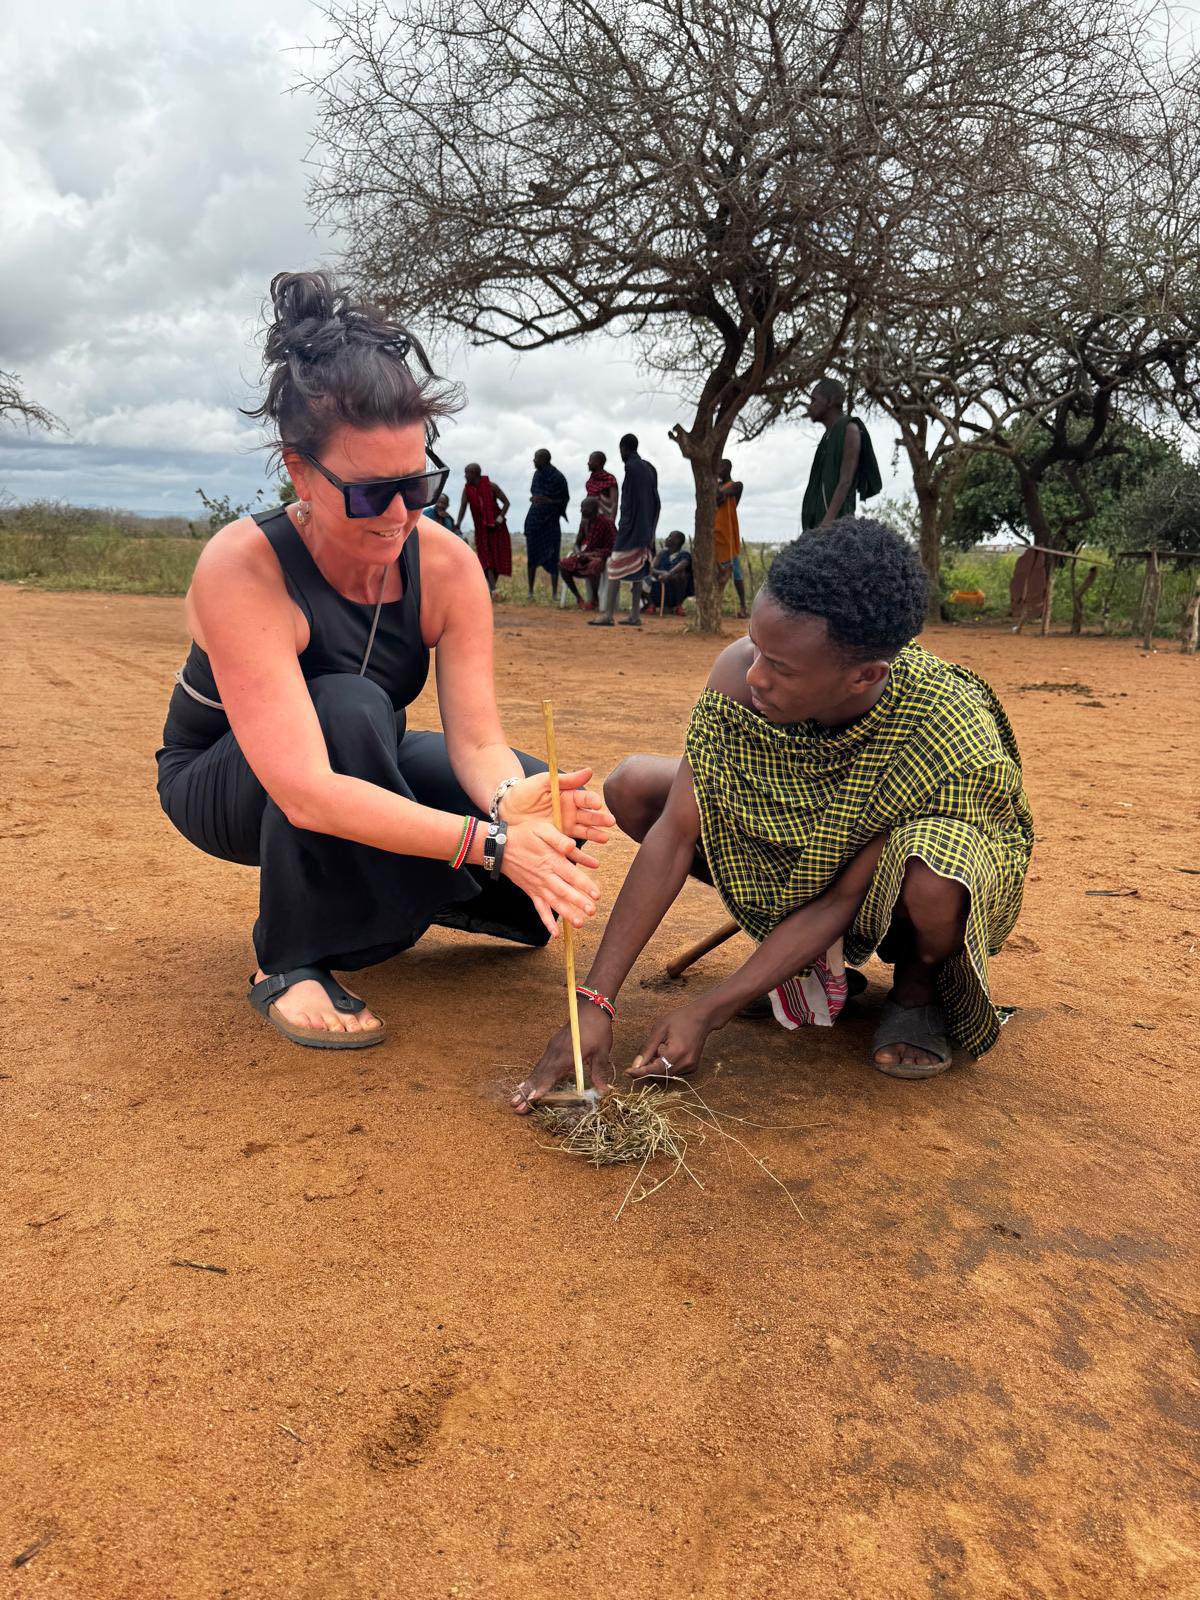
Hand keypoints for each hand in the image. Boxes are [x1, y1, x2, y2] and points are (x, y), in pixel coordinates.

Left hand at [499, 767, 612, 845]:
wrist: (506, 810)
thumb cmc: (524, 792)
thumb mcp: (543, 782)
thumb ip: (565, 779)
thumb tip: (589, 771)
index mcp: (568, 797)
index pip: (584, 798)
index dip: (592, 801)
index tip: (597, 804)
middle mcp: (570, 813)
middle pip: (588, 816)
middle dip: (600, 819)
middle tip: (610, 822)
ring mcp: (565, 828)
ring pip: (584, 832)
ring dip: (595, 835)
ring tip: (605, 839)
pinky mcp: (558, 841)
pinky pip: (571, 849)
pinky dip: (582, 856)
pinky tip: (592, 861)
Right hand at [500, 816, 600, 937]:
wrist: (500, 847)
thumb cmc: (524, 835)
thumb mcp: (541, 829)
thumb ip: (558, 838)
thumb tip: (572, 846)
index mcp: (552, 861)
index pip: (572, 875)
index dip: (585, 885)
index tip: (597, 894)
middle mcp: (546, 877)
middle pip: (565, 892)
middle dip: (579, 902)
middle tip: (592, 911)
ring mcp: (538, 886)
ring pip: (554, 903)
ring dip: (567, 914)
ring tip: (579, 924)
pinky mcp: (531, 892)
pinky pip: (540, 909)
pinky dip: (547, 922)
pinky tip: (555, 934)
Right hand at [512, 1005, 614, 1112]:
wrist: (591, 1007)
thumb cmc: (598, 1029)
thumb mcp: (602, 1052)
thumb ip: (599, 1072)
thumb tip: (603, 1091)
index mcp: (567, 1055)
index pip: (551, 1074)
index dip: (542, 1087)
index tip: (532, 1099)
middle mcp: (556, 1052)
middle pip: (539, 1074)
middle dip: (527, 1092)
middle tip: (515, 1106)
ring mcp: (552, 1048)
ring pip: (537, 1069)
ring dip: (527, 1085)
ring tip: (515, 1099)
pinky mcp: (552, 1046)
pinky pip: (540, 1063)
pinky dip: (533, 1076)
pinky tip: (525, 1084)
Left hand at [629, 1000, 713, 1081]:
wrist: (702, 1017)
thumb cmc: (680, 1019)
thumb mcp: (660, 1029)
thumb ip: (648, 1049)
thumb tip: (636, 1065)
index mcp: (677, 1052)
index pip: (655, 1069)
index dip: (640, 1072)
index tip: (627, 1072)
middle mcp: (685, 1063)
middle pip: (660, 1075)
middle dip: (649, 1068)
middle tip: (644, 1055)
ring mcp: (690, 1066)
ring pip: (667, 1075)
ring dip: (658, 1067)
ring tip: (659, 1049)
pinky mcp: (692, 1067)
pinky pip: (674, 1072)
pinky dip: (666, 1066)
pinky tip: (667, 1052)